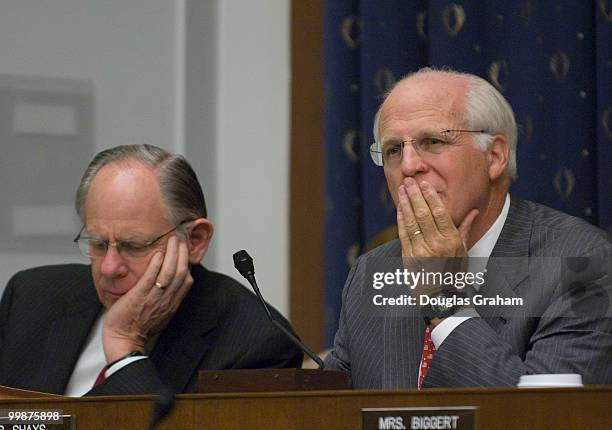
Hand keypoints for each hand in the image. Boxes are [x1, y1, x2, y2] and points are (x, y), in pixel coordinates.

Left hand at [102, 236, 193, 361]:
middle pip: (181, 272)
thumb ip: (166, 300)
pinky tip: (158, 253)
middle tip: (181, 239)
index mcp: (172, 303)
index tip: (185, 251)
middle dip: (183, 253)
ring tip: (172, 240)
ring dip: (173, 253)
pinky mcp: (140, 295)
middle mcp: (167, 299)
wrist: (125, 341)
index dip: (188, 263)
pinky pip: (152, 277)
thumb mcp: (160, 314)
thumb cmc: (138, 329)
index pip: (187, 280)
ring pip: (170, 272)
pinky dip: (156, 264)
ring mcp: (154, 297)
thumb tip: (168, 288)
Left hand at [397, 177, 477, 297]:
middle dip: (415, 195)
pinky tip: (400, 208)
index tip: (425, 184)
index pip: (440, 212)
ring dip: (405, 203)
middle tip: (410, 181)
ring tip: (402, 189)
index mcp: (451, 241)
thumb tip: (473, 211)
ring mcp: (420, 251)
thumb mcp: (464, 251)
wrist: (440, 297)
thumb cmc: (454, 273)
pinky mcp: (408, 257)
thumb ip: (465, 228)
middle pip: (423, 213)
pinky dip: (401, 219)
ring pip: (411, 221)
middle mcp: (436, 245)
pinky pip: (403, 233)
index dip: (431, 196)